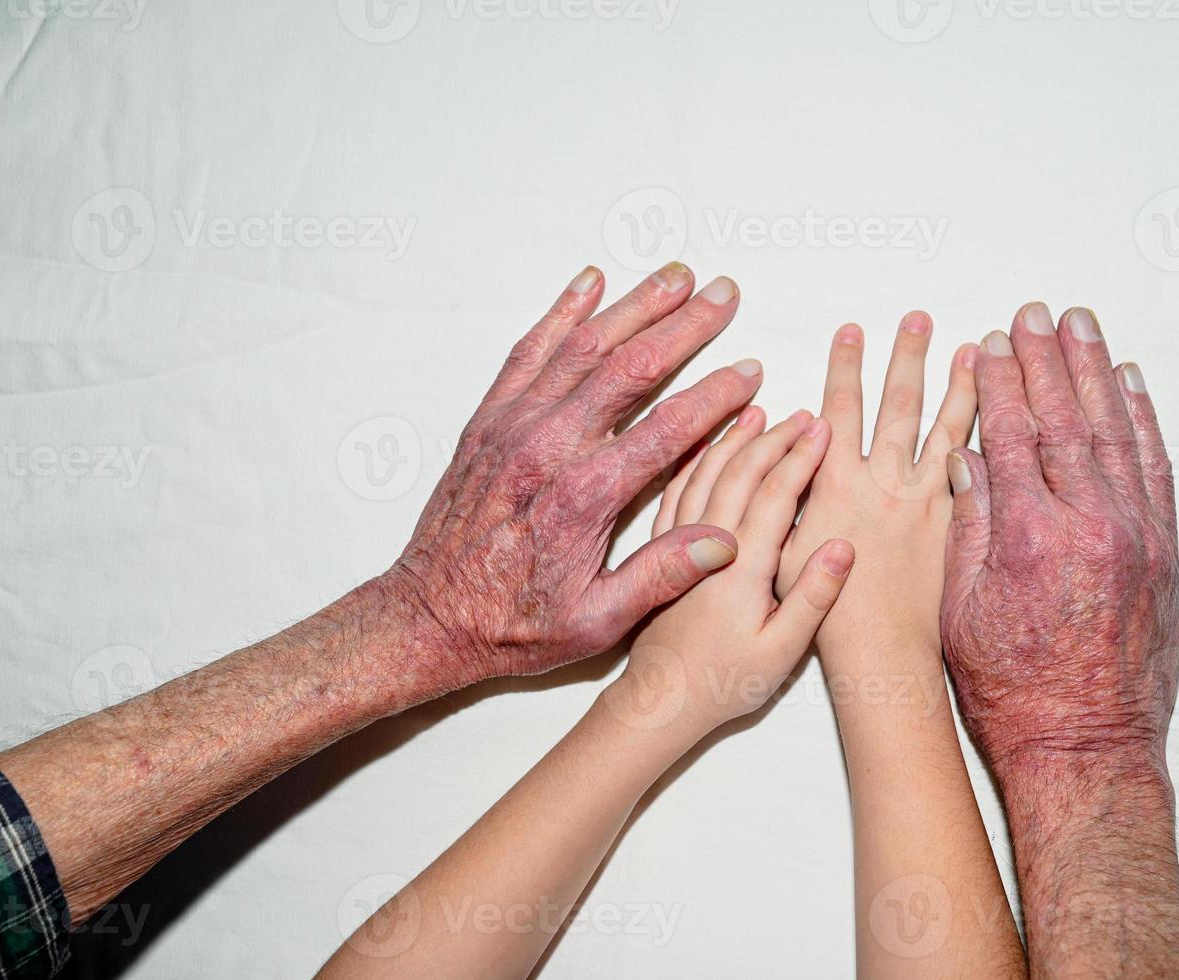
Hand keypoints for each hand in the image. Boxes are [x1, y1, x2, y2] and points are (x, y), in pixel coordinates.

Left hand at [383, 264, 762, 691]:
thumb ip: (661, 576)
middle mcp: (547, 447)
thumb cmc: (512, 624)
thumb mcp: (595, 621)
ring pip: (582, 346)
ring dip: (633, 305)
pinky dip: (560, 312)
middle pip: (629, 367)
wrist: (429, 616)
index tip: (750, 371)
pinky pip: (528, 352)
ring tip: (675, 274)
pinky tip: (589, 283)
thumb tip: (726, 541)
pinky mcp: (488, 421)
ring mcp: (513, 426)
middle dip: (683, 326)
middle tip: (724, 294)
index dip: (715, 396)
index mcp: (583, 496)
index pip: (667, 428)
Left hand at [607, 409, 853, 732]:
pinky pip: (675, 490)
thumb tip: (845, 545)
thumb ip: (813, 598)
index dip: (800, 457)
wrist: (658, 701)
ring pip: (704, 473)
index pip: (773, 493)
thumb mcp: (781, 652)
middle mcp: (705, 544)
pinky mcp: (660, 549)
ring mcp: (677, 543)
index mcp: (739, 565)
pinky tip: (704, 445)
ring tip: (757, 414)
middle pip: (739, 471)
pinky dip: (693, 460)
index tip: (823, 427)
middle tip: (802, 415)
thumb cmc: (722, 682)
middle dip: (773, 437)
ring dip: (732, 439)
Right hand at [777, 314, 977, 655]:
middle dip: (906, 357)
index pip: (842, 410)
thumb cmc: (826, 616)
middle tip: (917, 318)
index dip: (845, 368)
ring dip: (962, 385)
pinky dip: (994, 438)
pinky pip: (979, 470)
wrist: (880, 655)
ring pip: (949, 430)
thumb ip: (793, 497)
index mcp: (839, 487)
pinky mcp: (957, 525)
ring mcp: (928, 504)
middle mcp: (887, 486)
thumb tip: (796, 455)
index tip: (852, 331)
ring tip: (976, 349)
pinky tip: (1010, 414)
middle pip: (900, 406)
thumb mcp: (786, 549)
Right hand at [940, 302, 1178, 776]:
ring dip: (1097, 372)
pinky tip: (1131, 386)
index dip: (997, 383)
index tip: (987, 342)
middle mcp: (1090, 523)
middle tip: (1034, 313)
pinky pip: (1154, 467)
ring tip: (1082, 327)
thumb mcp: (962, 609)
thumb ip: (968, 526)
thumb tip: (967, 459)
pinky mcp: (1162, 551)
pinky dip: (1143, 420)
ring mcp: (1135, 534)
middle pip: (1066, 419)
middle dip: (1046, 360)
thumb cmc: (1011, 689)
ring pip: (1116, 432)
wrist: (1086, 745)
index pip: (1011, 435)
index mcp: (1030, 535)